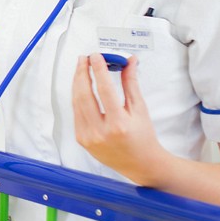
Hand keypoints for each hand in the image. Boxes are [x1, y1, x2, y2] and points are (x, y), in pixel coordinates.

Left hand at [71, 54, 165, 182]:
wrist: (140, 164)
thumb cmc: (143, 136)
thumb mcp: (140, 109)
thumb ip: (131, 83)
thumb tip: (129, 60)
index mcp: (118, 124)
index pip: (104, 90)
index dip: (98, 70)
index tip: (96, 56)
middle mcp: (100, 132)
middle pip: (84, 95)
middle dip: (82, 73)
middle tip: (84, 58)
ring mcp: (88, 137)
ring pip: (76, 103)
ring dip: (77, 83)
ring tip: (82, 68)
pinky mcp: (82, 140)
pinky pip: (76, 113)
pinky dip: (78, 98)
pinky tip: (81, 87)